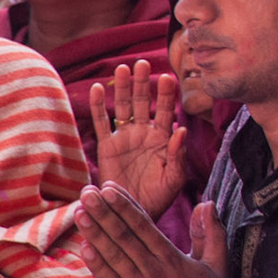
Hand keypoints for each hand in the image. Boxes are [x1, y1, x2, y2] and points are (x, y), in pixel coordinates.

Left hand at [75, 186, 228, 277]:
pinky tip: (84, 247)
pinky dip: (96, 263)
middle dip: (104, 212)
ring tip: (80, 212)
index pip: (144, 225)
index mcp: (172, 258)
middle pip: (124, 235)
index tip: (111, 188)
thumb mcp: (218, 264)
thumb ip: (211, 233)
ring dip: (95, 232)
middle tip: (87, 192)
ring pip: (113, 255)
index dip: (126, 205)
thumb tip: (207, 203)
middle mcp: (153, 270)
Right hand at [91, 61, 188, 221]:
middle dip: (143, 83)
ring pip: (122, 107)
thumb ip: (178, 155)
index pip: (166, 110)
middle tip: (142, 63)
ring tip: (122, 68)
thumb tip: (181, 130)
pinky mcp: (106, 147)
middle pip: (143, 102)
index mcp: (164, 138)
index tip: (167, 77)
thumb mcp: (174, 179)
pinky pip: (101, 123)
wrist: (132, 214)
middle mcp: (144, 133)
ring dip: (121, 88)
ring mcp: (124, 138)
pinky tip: (96, 89)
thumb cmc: (159, 197)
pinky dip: (98, 107)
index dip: (166, 94)